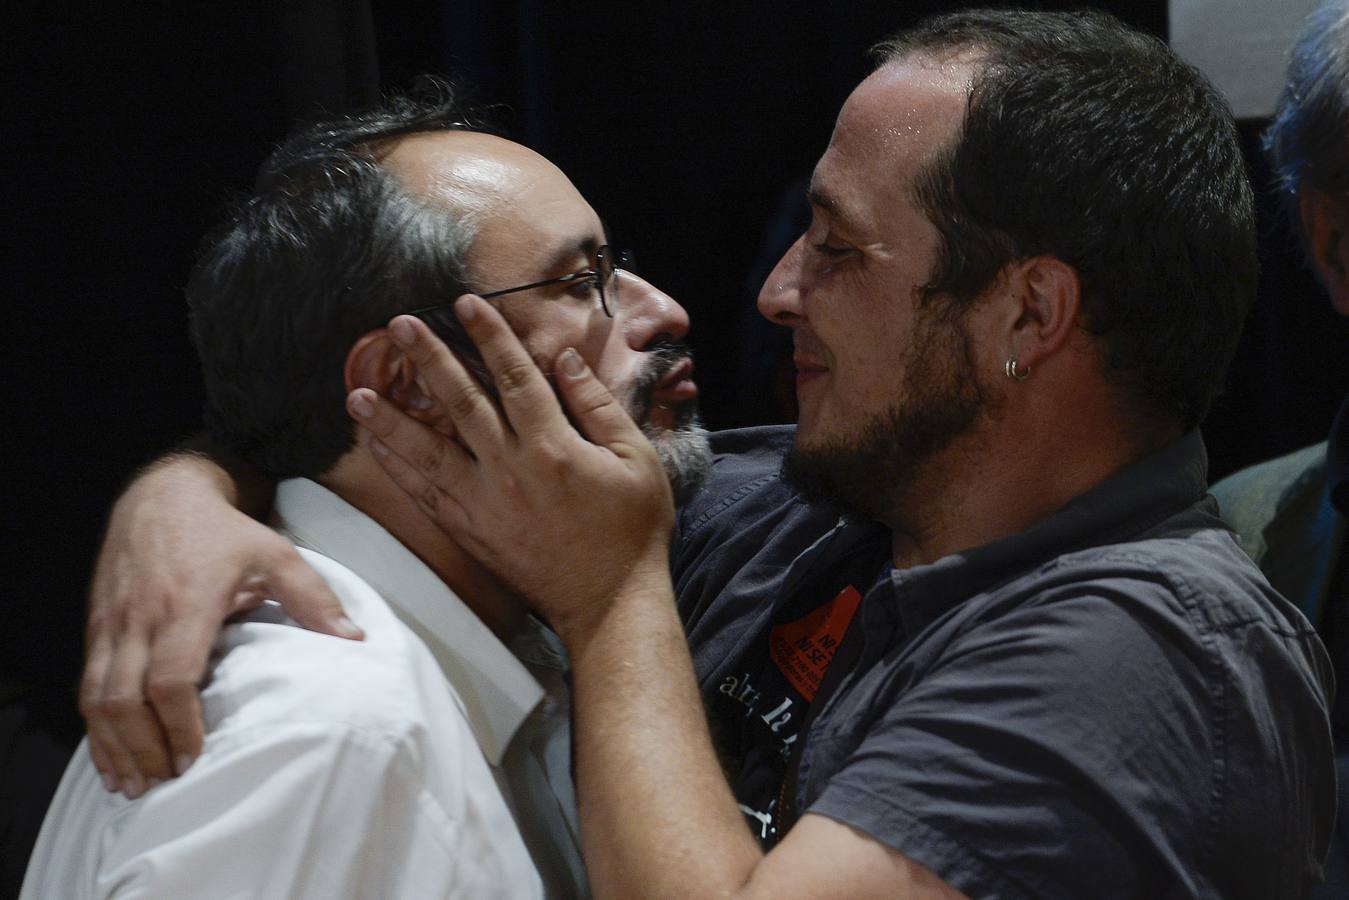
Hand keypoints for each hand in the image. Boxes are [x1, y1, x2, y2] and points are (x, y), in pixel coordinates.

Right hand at [82, 454, 360, 796]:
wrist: (162, 494)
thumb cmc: (223, 531)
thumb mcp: (276, 553)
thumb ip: (313, 597)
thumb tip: (354, 639)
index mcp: (186, 605)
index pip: (170, 678)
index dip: (178, 724)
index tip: (195, 758)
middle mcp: (140, 619)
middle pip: (124, 700)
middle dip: (142, 749)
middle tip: (165, 783)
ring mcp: (111, 624)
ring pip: (96, 698)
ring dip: (112, 746)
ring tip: (134, 785)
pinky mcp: (96, 626)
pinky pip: (85, 685)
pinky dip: (95, 726)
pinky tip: (110, 754)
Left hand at [347, 296, 674, 641]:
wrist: (610, 602)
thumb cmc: (631, 529)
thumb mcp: (636, 460)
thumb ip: (598, 407)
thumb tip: (565, 361)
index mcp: (553, 447)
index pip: (514, 377)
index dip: (489, 336)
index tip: (465, 304)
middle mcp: (509, 470)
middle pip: (461, 402)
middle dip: (428, 359)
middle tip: (397, 325)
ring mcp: (484, 504)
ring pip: (428, 452)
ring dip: (392, 420)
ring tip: (358, 393)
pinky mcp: (472, 532)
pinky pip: (426, 496)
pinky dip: (399, 471)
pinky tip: (378, 448)